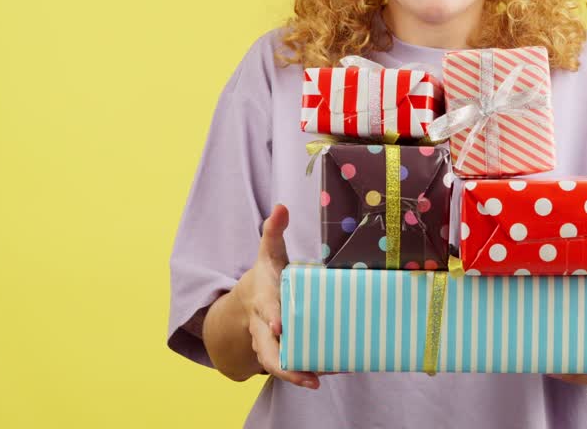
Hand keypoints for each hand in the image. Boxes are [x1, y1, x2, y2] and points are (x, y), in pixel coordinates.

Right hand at [230, 204, 322, 388]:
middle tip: (308, 378)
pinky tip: (338, 369)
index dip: (271, 317)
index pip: (266, 309)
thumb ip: (274, 231)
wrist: (248, 303)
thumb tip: (281, 206)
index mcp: (263, 299)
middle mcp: (263, 326)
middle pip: (267, 352)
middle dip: (284, 365)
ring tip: (321, 381)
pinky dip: (314, 369)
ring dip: (299, 375)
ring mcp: (272, 343)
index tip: (278, 326)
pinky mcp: (284, 352)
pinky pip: (296, 364)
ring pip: (279, 365)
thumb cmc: (267, 277)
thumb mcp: (268, 253)